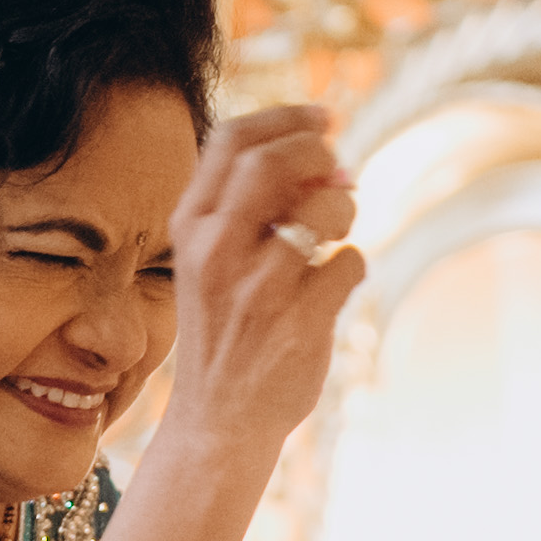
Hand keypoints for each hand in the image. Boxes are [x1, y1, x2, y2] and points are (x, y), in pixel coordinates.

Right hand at [155, 105, 360, 464]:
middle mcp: (215, 253)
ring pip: (324, 209)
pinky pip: (351, 263)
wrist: (217, 422)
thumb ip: (256, 209)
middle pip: (273, 163)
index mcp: (190, 228)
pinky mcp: (299, 323)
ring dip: (344, 209)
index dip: (286, 118)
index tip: (323, 118)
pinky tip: (331, 288)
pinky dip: (351, 266)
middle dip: (319, 152)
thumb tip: (332, 163)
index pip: (231, 140)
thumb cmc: (225, 330)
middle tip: (339, 167)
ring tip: (335, 231)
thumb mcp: (214, 261)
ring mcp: (257, 289)